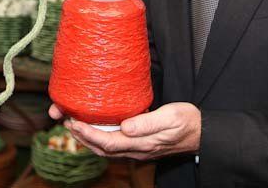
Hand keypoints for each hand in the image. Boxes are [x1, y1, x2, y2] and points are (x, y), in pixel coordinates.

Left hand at [56, 103, 200, 160]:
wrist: (201, 132)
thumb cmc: (187, 122)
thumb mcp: (171, 117)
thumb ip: (147, 123)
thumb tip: (125, 126)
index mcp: (142, 143)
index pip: (108, 142)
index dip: (89, 134)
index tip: (74, 123)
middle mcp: (136, 150)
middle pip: (102, 148)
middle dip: (82, 137)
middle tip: (65, 120)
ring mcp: (137, 150)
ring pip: (106, 149)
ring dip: (87, 138)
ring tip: (73, 124)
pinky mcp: (138, 145)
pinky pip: (112, 145)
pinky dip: (98, 138)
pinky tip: (93, 128)